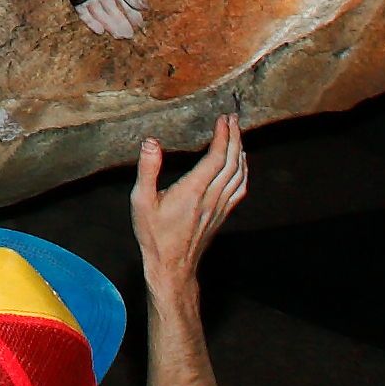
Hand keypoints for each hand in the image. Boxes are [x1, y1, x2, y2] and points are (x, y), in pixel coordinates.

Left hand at [76, 0, 148, 40]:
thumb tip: (145, 8)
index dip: (131, 11)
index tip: (139, 24)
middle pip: (111, 8)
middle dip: (121, 21)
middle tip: (129, 35)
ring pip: (99, 12)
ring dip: (110, 25)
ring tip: (120, 37)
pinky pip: (84, 12)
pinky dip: (92, 22)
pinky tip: (100, 31)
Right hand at [131, 114, 247, 293]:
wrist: (172, 267)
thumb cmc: (154, 235)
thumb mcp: (141, 201)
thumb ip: (147, 170)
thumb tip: (151, 142)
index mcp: (193, 191)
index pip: (216, 157)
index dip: (223, 136)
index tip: (223, 118)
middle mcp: (211, 198)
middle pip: (233, 163)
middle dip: (235, 138)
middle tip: (233, 119)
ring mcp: (220, 208)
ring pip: (240, 176)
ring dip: (241, 152)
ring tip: (237, 135)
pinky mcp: (222, 216)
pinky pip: (240, 189)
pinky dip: (243, 172)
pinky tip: (240, 165)